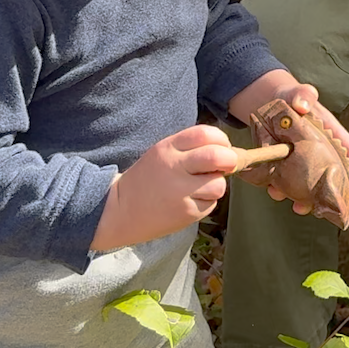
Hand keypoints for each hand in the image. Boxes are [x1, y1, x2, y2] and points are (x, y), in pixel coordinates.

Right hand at [91, 124, 239, 251]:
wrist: (119, 211)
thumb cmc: (148, 179)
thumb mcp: (163, 152)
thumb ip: (191, 148)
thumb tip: (229, 151)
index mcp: (168, 148)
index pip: (205, 134)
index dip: (222, 140)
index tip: (223, 148)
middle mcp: (174, 167)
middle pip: (218, 157)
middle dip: (230, 160)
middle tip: (226, 166)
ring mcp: (180, 192)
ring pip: (219, 184)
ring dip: (217, 185)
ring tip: (203, 187)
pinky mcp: (184, 213)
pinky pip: (211, 204)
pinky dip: (207, 202)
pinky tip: (192, 201)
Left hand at [227, 68, 348, 214]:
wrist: (269, 106)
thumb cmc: (292, 98)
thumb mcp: (298, 93)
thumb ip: (303, 95)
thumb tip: (302, 104)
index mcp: (329, 133)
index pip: (348, 147)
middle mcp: (319, 151)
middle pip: (333, 174)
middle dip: (335, 191)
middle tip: (333, 205)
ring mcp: (302, 162)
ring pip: (310, 185)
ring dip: (306, 199)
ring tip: (300, 206)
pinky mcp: (285, 169)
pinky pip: (287, 184)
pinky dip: (282, 191)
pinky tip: (275, 191)